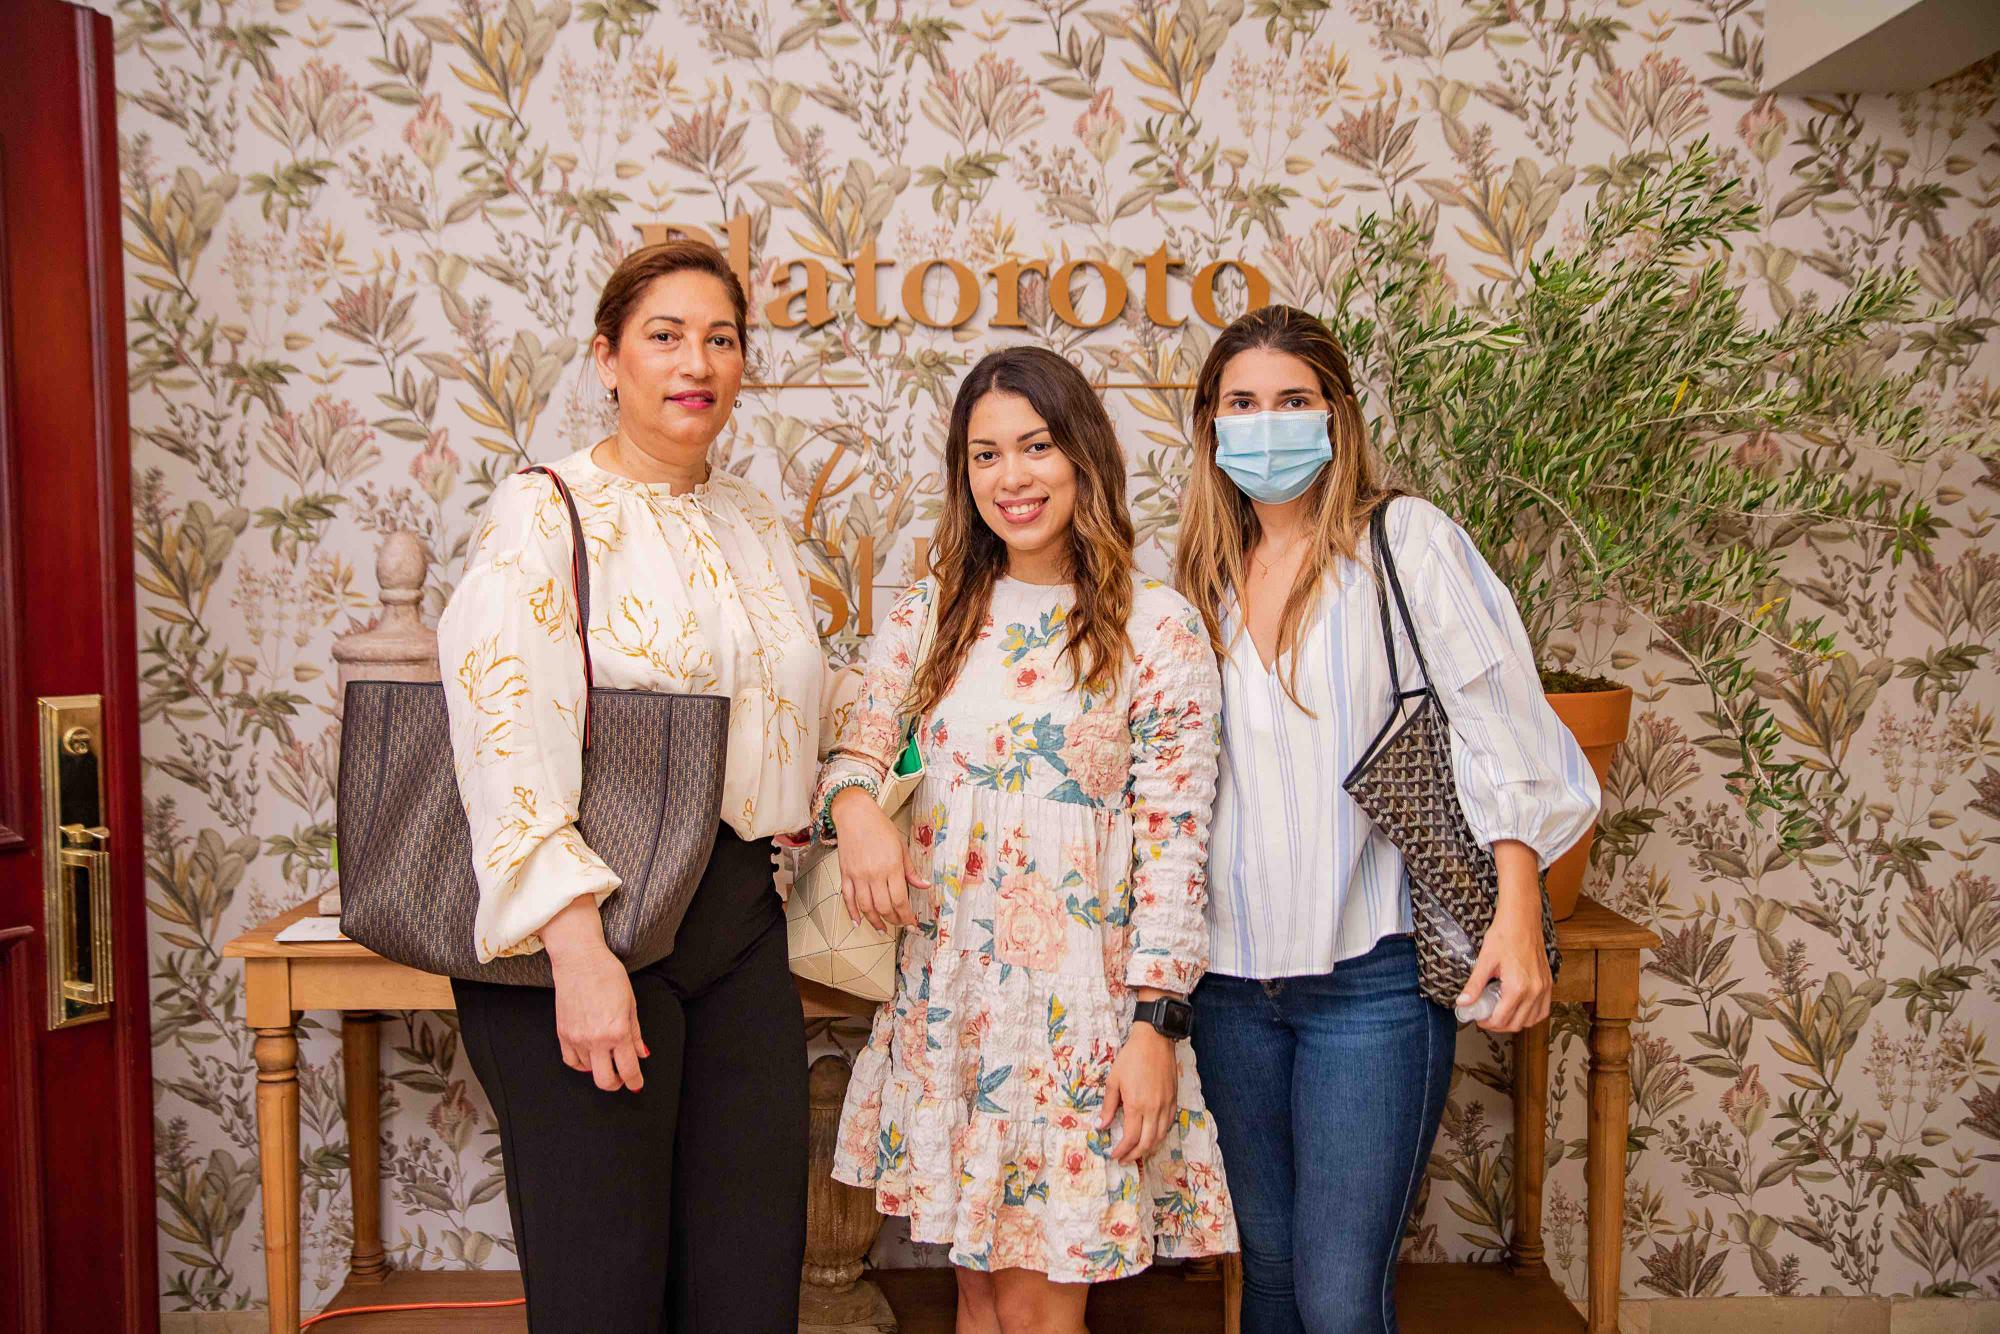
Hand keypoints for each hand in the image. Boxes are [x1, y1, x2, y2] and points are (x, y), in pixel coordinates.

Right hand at [541, 896, 647, 1091]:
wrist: (579, 960)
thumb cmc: (607, 975)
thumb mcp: (631, 1003)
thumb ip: (635, 1033)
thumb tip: (641, 1054)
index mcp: (617, 1031)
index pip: (628, 1069)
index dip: (635, 1081)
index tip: (637, 1084)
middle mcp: (595, 1039)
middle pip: (605, 1080)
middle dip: (617, 1083)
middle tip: (623, 1077)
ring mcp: (576, 1038)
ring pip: (588, 1071)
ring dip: (600, 1069)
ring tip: (607, 1057)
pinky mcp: (562, 1033)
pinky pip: (571, 1061)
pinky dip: (581, 1064)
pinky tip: (590, 1057)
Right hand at [831, 787, 927, 932]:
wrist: (855, 814)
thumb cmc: (880, 827)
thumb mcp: (901, 847)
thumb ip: (911, 870)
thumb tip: (924, 886)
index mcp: (891, 867)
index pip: (900, 899)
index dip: (907, 916)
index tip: (912, 923)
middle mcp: (874, 874)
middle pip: (884, 907)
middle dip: (894, 920)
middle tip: (900, 925)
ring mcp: (857, 875)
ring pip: (866, 907)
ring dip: (875, 922)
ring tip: (882, 929)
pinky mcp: (845, 874)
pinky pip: (847, 898)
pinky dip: (852, 912)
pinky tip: (858, 922)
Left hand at [1100, 1017, 1177, 1164]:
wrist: (1155, 1040)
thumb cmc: (1131, 1058)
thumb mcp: (1114, 1080)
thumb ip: (1109, 1106)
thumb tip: (1101, 1125)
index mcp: (1137, 1105)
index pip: (1130, 1138)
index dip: (1122, 1151)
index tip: (1114, 1155)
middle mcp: (1154, 1109)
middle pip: (1147, 1143)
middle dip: (1135, 1155)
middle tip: (1125, 1160)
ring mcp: (1166, 1105)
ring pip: (1160, 1136)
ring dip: (1149, 1149)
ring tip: (1137, 1152)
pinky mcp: (1174, 1100)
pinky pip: (1169, 1124)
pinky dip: (1160, 1135)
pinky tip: (1152, 1136)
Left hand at [1460, 842, 1551, 1033]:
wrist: (1522, 919)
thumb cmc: (1504, 935)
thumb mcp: (1485, 960)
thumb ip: (1475, 985)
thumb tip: (1463, 1002)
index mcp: (1517, 987)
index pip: (1502, 1019)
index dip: (1487, 1023)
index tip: (1478, 1018)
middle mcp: (1534, 990)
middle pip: (1517, 1024)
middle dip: (1499, 1025)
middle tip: (1486, 1017)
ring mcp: (1544, 988)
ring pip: (1532, 1020)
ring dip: (1516, 1022)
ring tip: (1500, 1013)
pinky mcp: (1549, 983)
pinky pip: (1543, 1009)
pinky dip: (1532, 1015)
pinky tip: (1518, 1009)